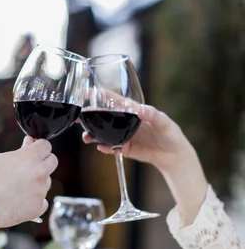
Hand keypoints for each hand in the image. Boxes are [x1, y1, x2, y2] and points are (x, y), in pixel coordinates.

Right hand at [0, 136, 57, 228]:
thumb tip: (29, 144)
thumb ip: (19, 152)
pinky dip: (35, 200)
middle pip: (53, 161)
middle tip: (30, 166)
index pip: (46, 145)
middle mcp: (40, 172)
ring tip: (18, 187)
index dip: (39, 146)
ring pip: (46, 182)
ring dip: (38, 181)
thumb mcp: (0, 158)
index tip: (34, 149)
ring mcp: (41, 191)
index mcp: (30, 157)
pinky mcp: (39, 207)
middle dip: (43, 161)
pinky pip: (43, 201)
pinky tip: (21, 200)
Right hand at [82, 104, 207, 224]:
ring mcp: (123, 134)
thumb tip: (141, 109)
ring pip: (102, 132)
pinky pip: (110, 147)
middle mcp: (124, 121)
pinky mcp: (124, 148)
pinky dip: (104, 148)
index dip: (96, 94)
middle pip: (101, 116)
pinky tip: (101, 148)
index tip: (82, 93)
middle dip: (87, 116)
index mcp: (132, 109)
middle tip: (76, 118)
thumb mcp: (164, 122)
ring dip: (92, 134)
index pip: (111, 99)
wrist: (173, 155)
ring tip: (86, 138)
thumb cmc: (171, 133)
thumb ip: (153, 114)